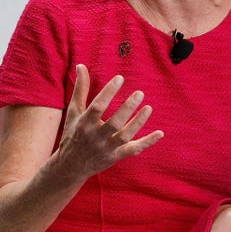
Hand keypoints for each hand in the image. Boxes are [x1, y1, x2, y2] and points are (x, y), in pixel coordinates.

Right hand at [55, 64, 162, 180]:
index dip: (109, 92)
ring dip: (138, 123)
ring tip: (148, 108)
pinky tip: (160, 133)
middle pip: (114, 123)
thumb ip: (80, 89)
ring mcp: (106, 148)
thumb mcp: (74, 111)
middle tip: (140, 93)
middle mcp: (95, 137)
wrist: (70, 166)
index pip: (98, 106)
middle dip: (127, 108)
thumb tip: (81, 65)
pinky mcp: (115, 156)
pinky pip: (133, 149)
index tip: (120, 78)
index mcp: (84, 123)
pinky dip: (147, 143)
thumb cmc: (73, 133)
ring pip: (124, 136)